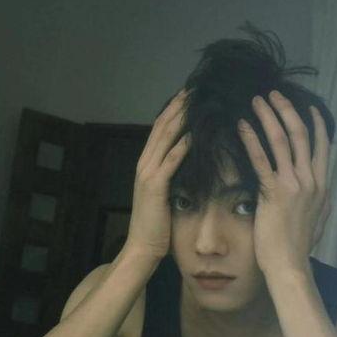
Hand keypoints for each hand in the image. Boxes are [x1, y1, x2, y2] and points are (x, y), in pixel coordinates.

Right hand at [124, 89, 190, 260]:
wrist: (142, 247)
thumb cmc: (156, 225)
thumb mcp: (163, 196)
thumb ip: (171, 177)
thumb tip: (187, 164)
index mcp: (146, 165)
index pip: (160, 130)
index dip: (173, 111)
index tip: (188, 96)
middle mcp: (144, 165)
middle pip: (161, 127)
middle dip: (177, 107)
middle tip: (192, 89)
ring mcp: (148, 174)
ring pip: (164, 139)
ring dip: (179, 119)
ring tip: (194, 102)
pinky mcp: (155, 186)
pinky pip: (170, 161)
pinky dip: (182, 146)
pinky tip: (194, 134)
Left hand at [237, 90, 330, 273]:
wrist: (289, 264)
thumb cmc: (299, 246)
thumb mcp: (319, 220)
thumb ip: (320, 201)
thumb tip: (323, 192)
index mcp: (322, 185)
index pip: (321, 145)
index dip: (315, 123)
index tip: (307, 106)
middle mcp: (310, 179)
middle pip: (300, 134)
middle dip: (286, 110)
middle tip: (272, 94)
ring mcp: (293, 184)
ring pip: (281, 141)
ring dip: (268, 117)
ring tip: (256, 102)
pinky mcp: (273, 192)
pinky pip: (260, 159)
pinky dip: (250, 140)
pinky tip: (241, 127)